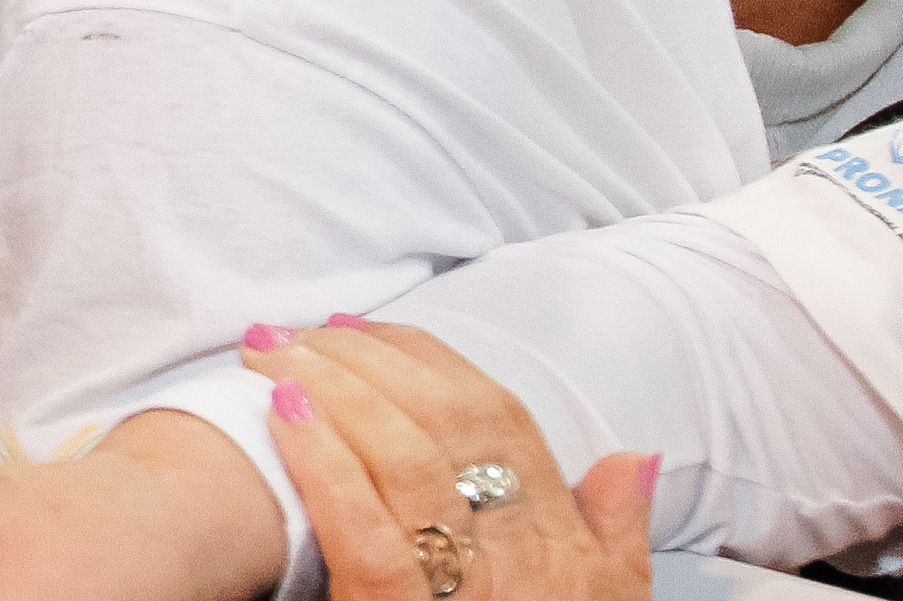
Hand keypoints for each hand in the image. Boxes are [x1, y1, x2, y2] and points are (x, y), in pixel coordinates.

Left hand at [246, 321, 652, 600]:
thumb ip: (616, 540)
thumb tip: (632, 458)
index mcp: (563, 547)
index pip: (503, 421)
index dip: (428, 361)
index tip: (362, 327)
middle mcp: (527, 560)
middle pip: (451, 422)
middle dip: (368, 360)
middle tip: (295, 329)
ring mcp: (472, 590)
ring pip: (407, 458)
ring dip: (332, 390)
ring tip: (269, 353)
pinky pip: (370, 531)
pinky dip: (325, 463)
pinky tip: (282, 416)